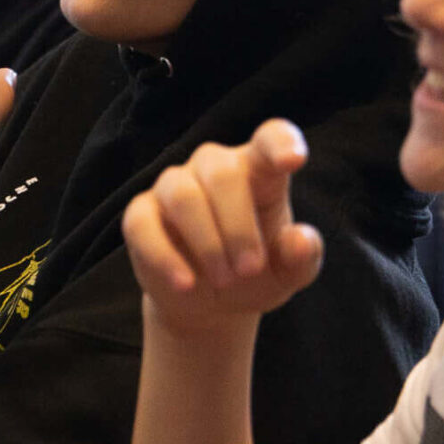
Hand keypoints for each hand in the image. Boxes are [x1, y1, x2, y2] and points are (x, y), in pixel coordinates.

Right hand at [122, 119, 322, 335]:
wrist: (211, 305)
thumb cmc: (255, 274)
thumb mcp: (288, 274)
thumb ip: (302, 257)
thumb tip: (301, 240)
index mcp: (259, 171)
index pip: (270, 139)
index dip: (281, 144)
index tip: (293, 160)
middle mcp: (214, 168)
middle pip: (222, 174)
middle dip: (238, 226)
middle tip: (249, 269)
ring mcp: (174, 187)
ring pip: (183, 195)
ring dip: (207, 242)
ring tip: (224, 281)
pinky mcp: (141, 215)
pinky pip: (142, 224)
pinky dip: (165, 257)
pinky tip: (186, 284)